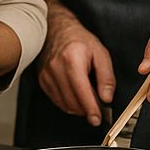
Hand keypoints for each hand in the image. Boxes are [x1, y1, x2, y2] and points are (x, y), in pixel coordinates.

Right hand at [37, 9, 113, 126]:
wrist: (57, 30)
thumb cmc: (79, 40)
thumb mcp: (100, 53)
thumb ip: (106, 76)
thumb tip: (107, 98)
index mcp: (72, 60)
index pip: (82, 93)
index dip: (91, 109)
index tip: (98, 119)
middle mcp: (56, 68)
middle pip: (72, 102)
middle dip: (86, 110)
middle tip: (97, 110)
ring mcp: (47, 75)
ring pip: (64, 104)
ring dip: (77, 109)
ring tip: (88, 102)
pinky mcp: (42, 80)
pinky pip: (56, 100)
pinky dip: (68, 103)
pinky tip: (76, 97)